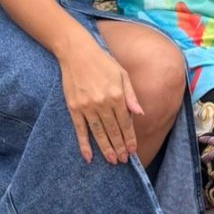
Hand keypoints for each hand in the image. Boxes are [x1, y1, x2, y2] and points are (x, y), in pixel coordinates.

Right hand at [59, 38, 142, 164]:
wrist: (77, 52)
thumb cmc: (103, 62)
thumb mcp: (122, 74)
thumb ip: (131, 95)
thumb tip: (140, 114)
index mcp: (116, 95)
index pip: (125, 122)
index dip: (130, 137)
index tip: (133, 150)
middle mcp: (102, 103)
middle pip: (113, 130)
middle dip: (119, 147)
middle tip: (123, 160)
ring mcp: (87, 106)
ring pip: (98, 133)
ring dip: (105, 148)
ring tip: (112, 161)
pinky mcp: (73, 107)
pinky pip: (80, 129)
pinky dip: (84, 144)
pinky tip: (88, 157)